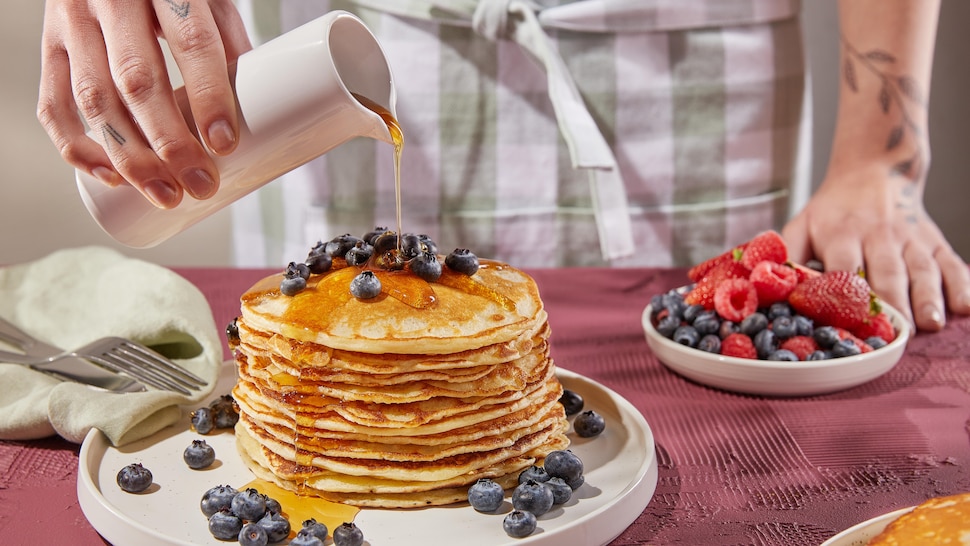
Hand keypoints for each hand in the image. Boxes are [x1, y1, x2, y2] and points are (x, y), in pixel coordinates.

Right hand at [37, 0, 251, 208]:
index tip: (224, 143)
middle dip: (169, 143)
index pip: (192, 42)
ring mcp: (71, 21)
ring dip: (130, 157)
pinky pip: (54, 103)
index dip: (209, 96)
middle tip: (198, 183)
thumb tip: (252, 110)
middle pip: (137, 81)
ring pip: (94, 99)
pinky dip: (79, 147)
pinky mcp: (50, 44)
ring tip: (164, 193)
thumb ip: (226, 43)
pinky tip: (111, 177)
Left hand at [783, 162, 969, 331]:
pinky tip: (965, 307)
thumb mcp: (801, 224)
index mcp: (841, 233)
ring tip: (931, 324)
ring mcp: (910, 237)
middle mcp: (878, 234)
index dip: (847, 293)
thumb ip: (786, 254)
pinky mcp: (933, 239)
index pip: (844, 265)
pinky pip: (951, 261)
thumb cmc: (831, 210)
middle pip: (887, 270)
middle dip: (894, 301)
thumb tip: (766, 283)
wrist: (873, 169)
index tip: (849, 319)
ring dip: (928, 297)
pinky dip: (961, 283)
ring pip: (922, 268)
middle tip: (898, 333)